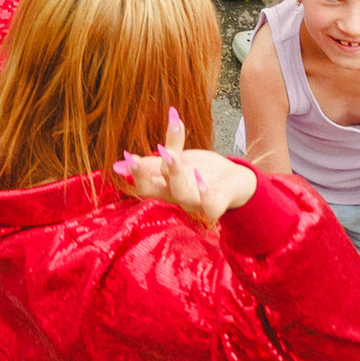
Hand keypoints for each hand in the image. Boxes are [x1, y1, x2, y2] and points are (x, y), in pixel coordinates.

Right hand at [112, 107, 255, 220]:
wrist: (237, 181)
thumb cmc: (202, 171)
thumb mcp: (180, 160)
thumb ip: (160, 154)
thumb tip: (123, 158)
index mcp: (166, 187)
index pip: (144, 186)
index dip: (135, 174)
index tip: (127, 156)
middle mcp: (178, 197)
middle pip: (158, 192)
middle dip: (147, 175)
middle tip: (136, 156)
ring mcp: (198, 202)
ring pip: (182, 196)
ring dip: (175, 175)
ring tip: (171, 155)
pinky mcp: (219, 202)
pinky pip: (211, 207)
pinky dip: (205, 194)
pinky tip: (200, 178)